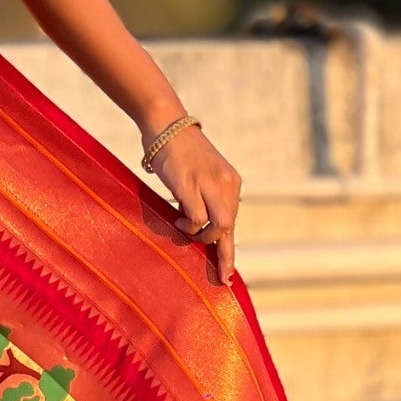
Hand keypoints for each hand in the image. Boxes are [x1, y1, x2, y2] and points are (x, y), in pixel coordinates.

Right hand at [146, 123, 241, 286]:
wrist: (166, 123)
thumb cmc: (179, 151)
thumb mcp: (201, 174)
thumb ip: (206, 197)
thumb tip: (201, 225)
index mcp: (231, 183)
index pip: (233, 221)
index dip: (229, 250)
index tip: (228, 273)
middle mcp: (226, 184)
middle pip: (230, 228)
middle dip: (225, 256)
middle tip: (221, 276)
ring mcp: (209, 184)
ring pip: (220, 225)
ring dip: (203, 236)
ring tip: (184, 228)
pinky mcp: (190, 185)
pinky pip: (197, 218)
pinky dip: (189, 226)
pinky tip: (178, 219)